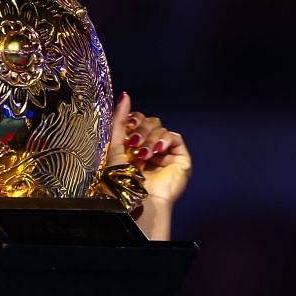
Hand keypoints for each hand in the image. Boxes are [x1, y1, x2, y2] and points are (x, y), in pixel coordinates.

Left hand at [106, 93, 191, 224]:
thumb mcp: (115, 146)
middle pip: (151, 122)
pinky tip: (157, 152)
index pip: (138, 120)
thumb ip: (119, 120)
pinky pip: (174, 137)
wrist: (138, 200)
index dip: (134, 120)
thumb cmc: (123, 180)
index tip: (128, 128)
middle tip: (134, 145)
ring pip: (161, 129)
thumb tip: (124, 94)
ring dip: (151, 139)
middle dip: (142, 131)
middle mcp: (151, 147)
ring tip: (143, 156)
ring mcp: (166, 153)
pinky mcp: (180, 158)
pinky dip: (165, 140)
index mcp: (134, 144)